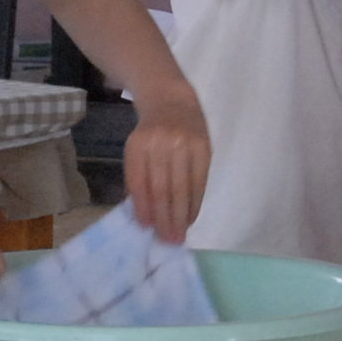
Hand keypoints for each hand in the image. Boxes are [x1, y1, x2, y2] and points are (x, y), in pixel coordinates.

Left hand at [124, 92, 211, 242]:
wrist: (172, 100)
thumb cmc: (150, 133)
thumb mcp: (137, 149)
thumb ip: (139, 177)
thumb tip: (145, 216)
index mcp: (138, 144)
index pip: (140, 182)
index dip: (144, 207)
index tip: (148, 229)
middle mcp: (162, 142)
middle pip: (163, 188)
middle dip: (165, 218)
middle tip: (167, 240)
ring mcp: (185, 143)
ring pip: (183, 187)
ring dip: (181, 216)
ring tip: (179, 235)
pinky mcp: (204, 147)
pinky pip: (200, 181)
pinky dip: (195, 202)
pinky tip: (191, 217)